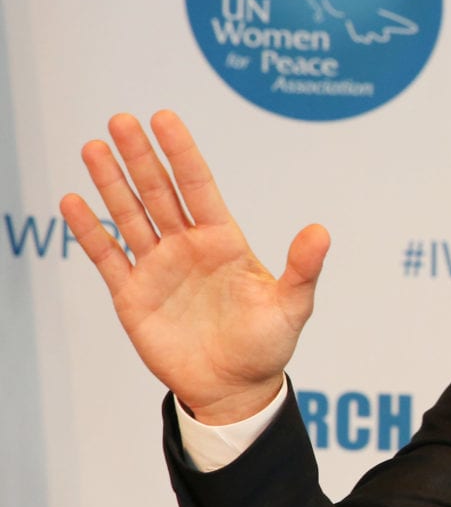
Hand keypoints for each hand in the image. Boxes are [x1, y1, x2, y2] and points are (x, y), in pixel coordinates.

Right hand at [60, 110, 329, 423]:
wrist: (235, 388)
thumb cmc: (267, 345)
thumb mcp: (292, 306)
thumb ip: (303, 268)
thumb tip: (321, 231)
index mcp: (224, 241)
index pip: (198, 186)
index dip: (181, 152)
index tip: (164, 119)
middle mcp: (188, 246)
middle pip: (159, 192)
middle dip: (140, 157)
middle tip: (121, 119)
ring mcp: (158, 268)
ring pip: (130, 215)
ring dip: (111, 183)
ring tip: (93, 146)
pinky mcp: (134, 295)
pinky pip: (107, 257)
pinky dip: (89, 230)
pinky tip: (73, 200)